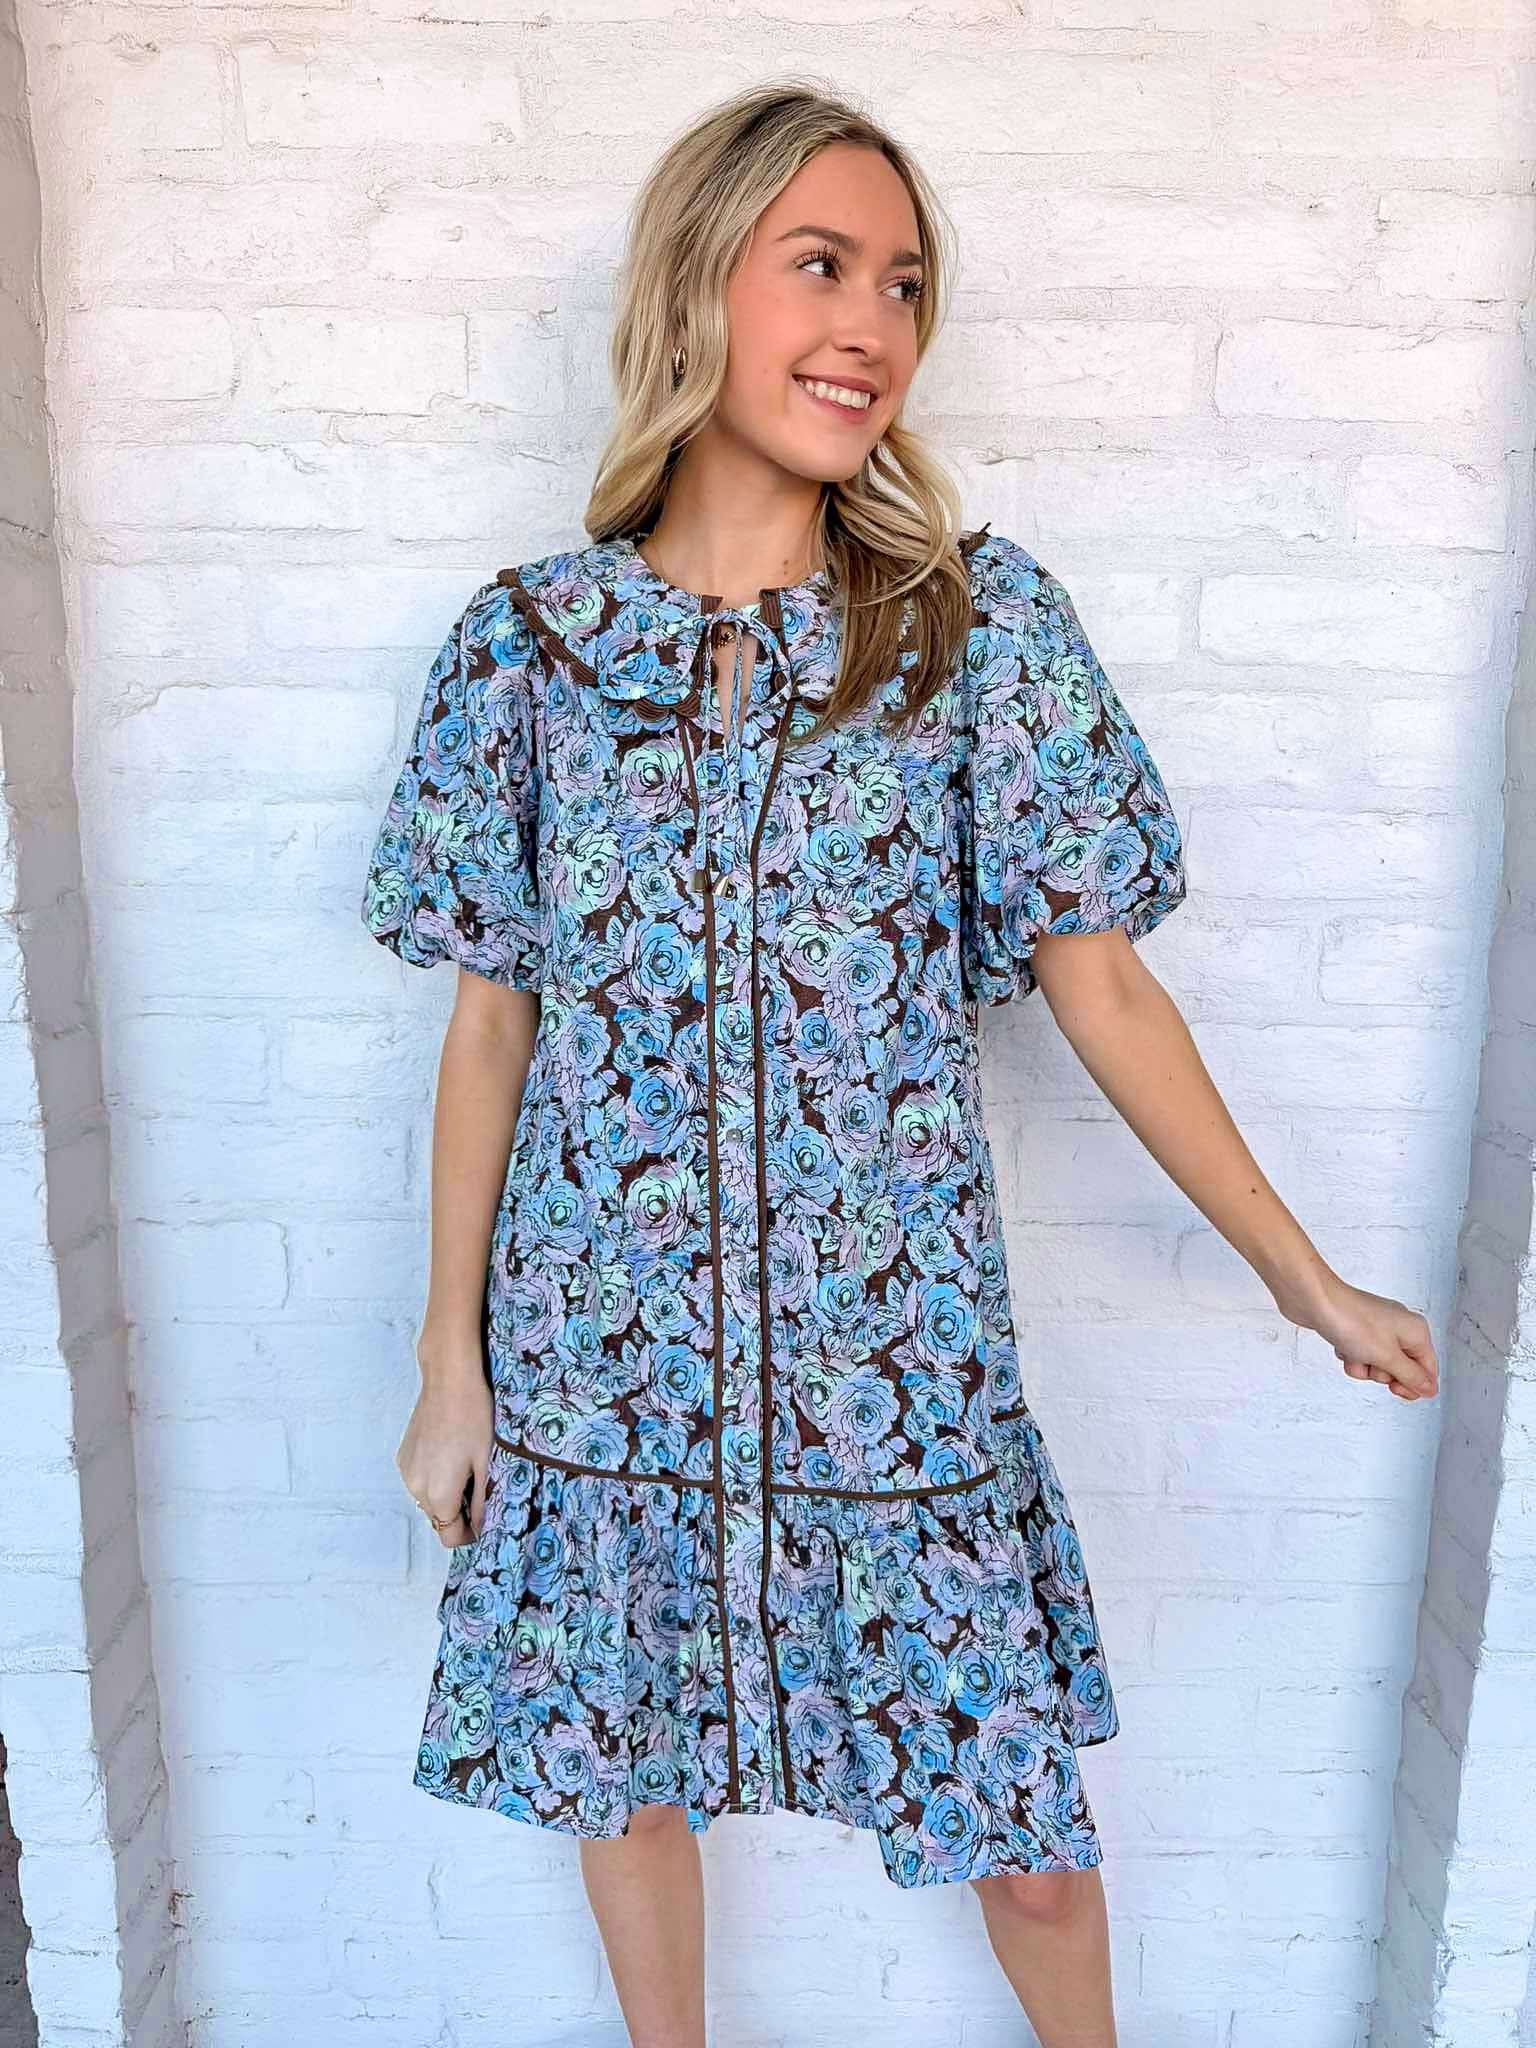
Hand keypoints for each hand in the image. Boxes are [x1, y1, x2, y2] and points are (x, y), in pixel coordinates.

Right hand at [396, 1348, 493, 1546]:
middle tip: (478, 1488)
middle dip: (458, 1513)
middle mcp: (416, 1489)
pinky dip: (433, 1479)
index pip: (449, 1536)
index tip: (482, 1522)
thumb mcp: (485, 1463)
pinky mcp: (401, 1457)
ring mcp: (405, 1473)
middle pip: (438, 1519)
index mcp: (439, 1494)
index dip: (469, 1535)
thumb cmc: (474, 1419)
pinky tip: (447, 1456)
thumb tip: (480, 1527)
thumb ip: (480, 1500)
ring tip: (463, 1468)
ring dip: (444, 1495)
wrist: (448, 1381)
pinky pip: (419, 1481)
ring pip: (427, 1500)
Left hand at [1274, 1268, 1438, 1401]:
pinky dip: (1351, 1357)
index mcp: (1416, 1331)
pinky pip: (1360, 1356)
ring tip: (1354, 1352)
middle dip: (1383, 1374)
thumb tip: (1429, 1388)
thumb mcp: (1387, 1356)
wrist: (1314, 1300)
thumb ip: (1411, 1376)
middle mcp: (1400, 1328)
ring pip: (1378, 1366)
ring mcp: (1377, 1329)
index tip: (1397, 1390)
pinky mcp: (1357, 1331)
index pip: (1428, 1369)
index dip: (1414, 1386)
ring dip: (1363, 1367)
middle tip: (1373, 1364)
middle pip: (1402, 1370)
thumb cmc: (1351, 1320)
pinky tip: (1342, 1347)